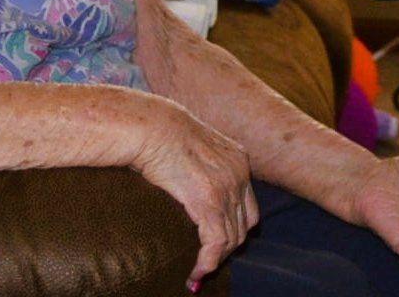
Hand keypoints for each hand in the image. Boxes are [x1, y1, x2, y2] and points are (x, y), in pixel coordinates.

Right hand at [134, 109, 260, 288]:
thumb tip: (190, 186)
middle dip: (226, 248)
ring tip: (198, 272)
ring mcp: (226, 187)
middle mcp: (239, 173)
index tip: (218, 244)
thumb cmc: (162, 134)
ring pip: (231, 238)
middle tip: (206, 262)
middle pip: (243, 225)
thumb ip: (203, 167)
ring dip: (216, 260)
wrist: (151, 125)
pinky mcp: (208, 200)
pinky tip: (195, 273)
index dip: (235, 229)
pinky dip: (207, 263)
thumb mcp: (194, 148)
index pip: (248, 206)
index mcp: (238, 159)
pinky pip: (215, 243)